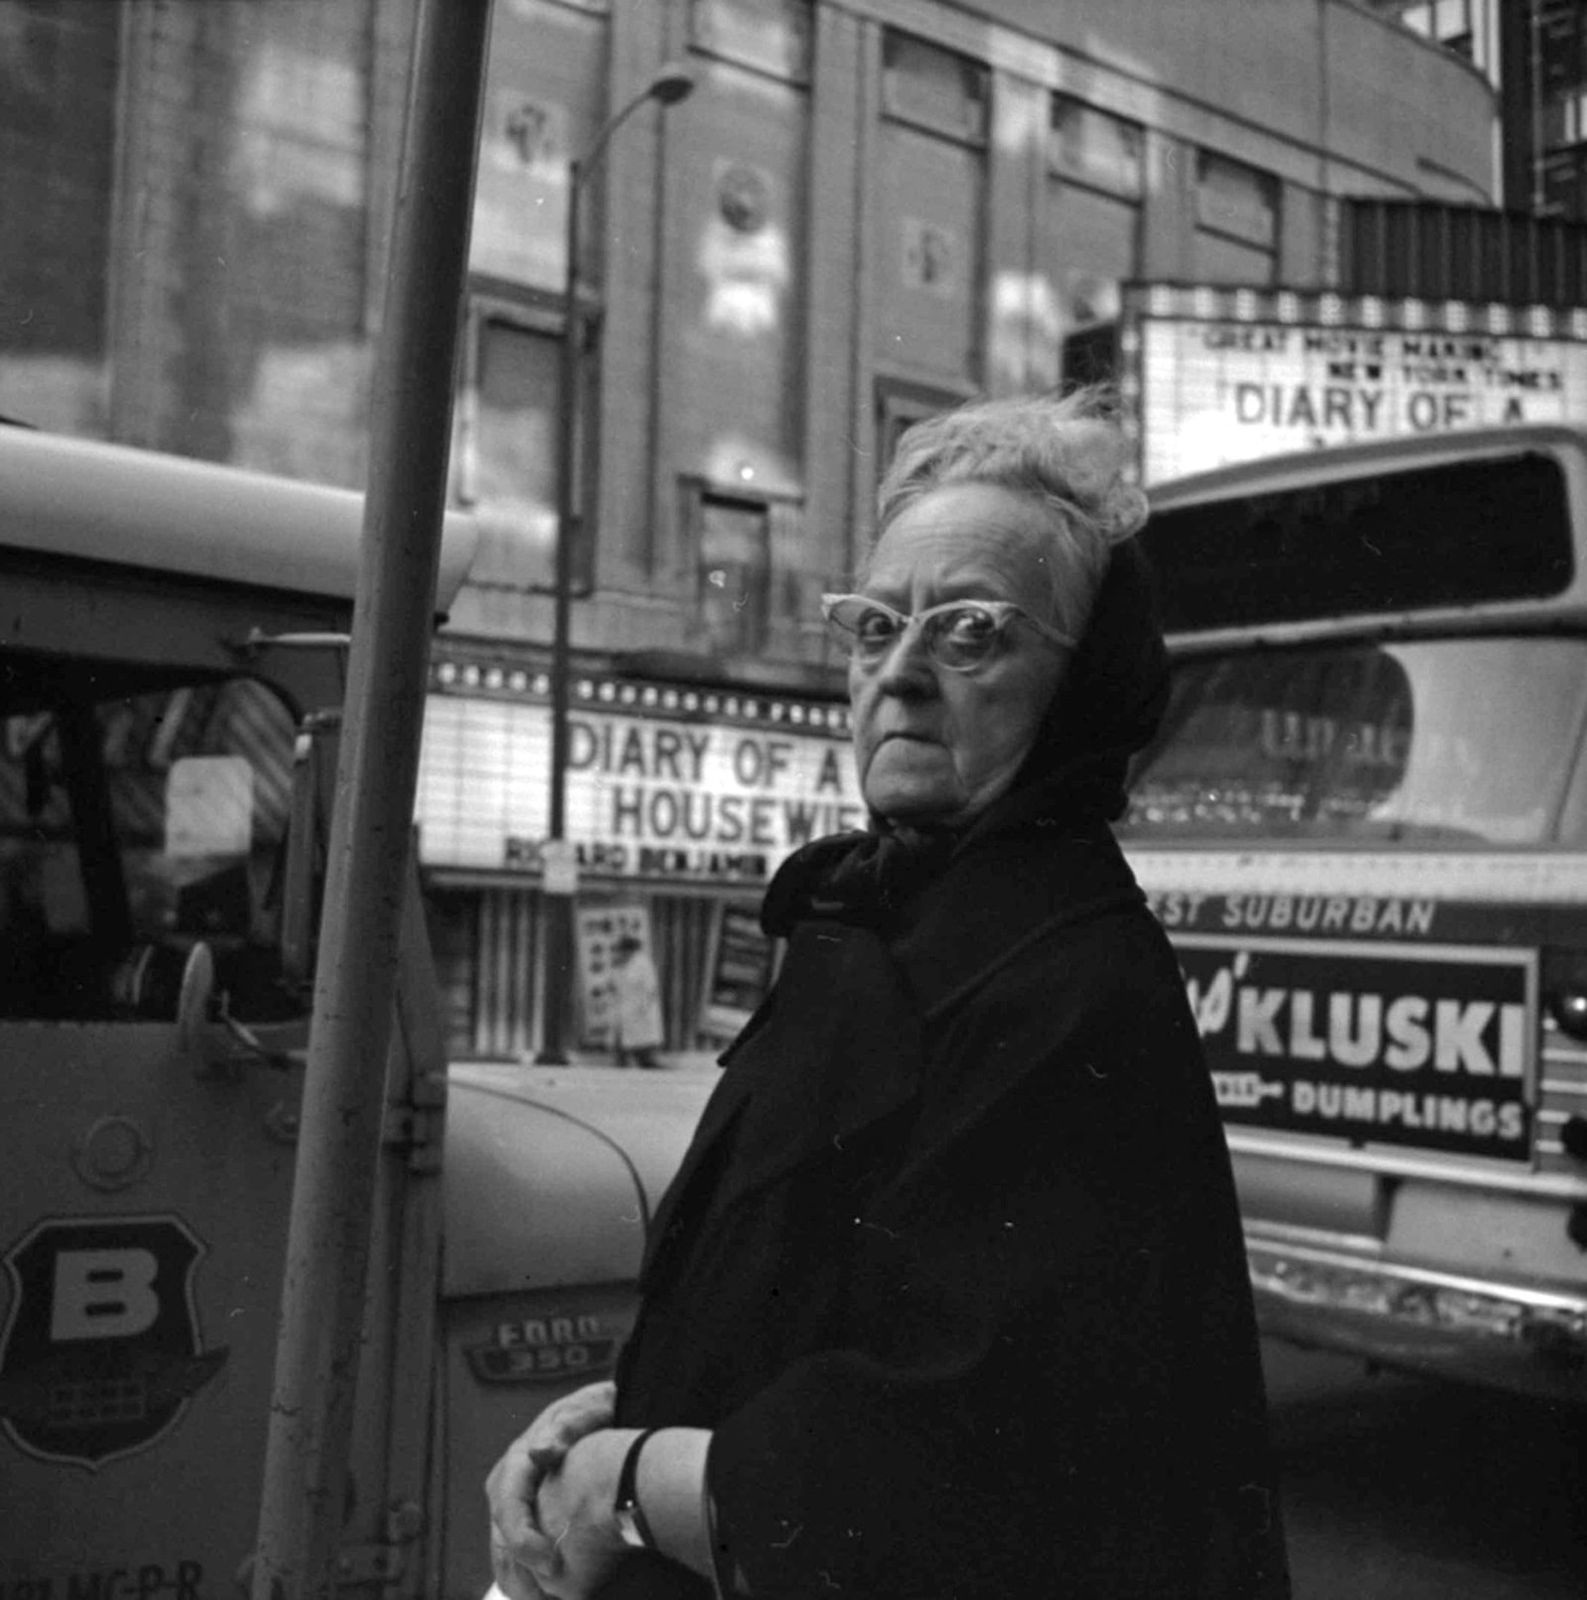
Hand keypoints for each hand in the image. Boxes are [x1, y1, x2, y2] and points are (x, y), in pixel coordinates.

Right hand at [486, 1384, 617, 1598]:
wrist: (598, 1413)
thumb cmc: (594, 1412)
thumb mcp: (584, 1412)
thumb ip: (565, 1428)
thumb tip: (540, 1450)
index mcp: (517, 1462)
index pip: (507, 1510)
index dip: (523, 1542)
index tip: (550, 1564)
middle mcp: (507, 1484)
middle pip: (500, 1538)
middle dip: (521, 1574)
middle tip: (549, 1597)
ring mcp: (513, 1502)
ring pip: (501, 1552)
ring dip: (519, 1582)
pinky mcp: (523, 1516)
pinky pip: (512, 1554)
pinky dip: (523, 1579)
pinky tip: (543, 1598)